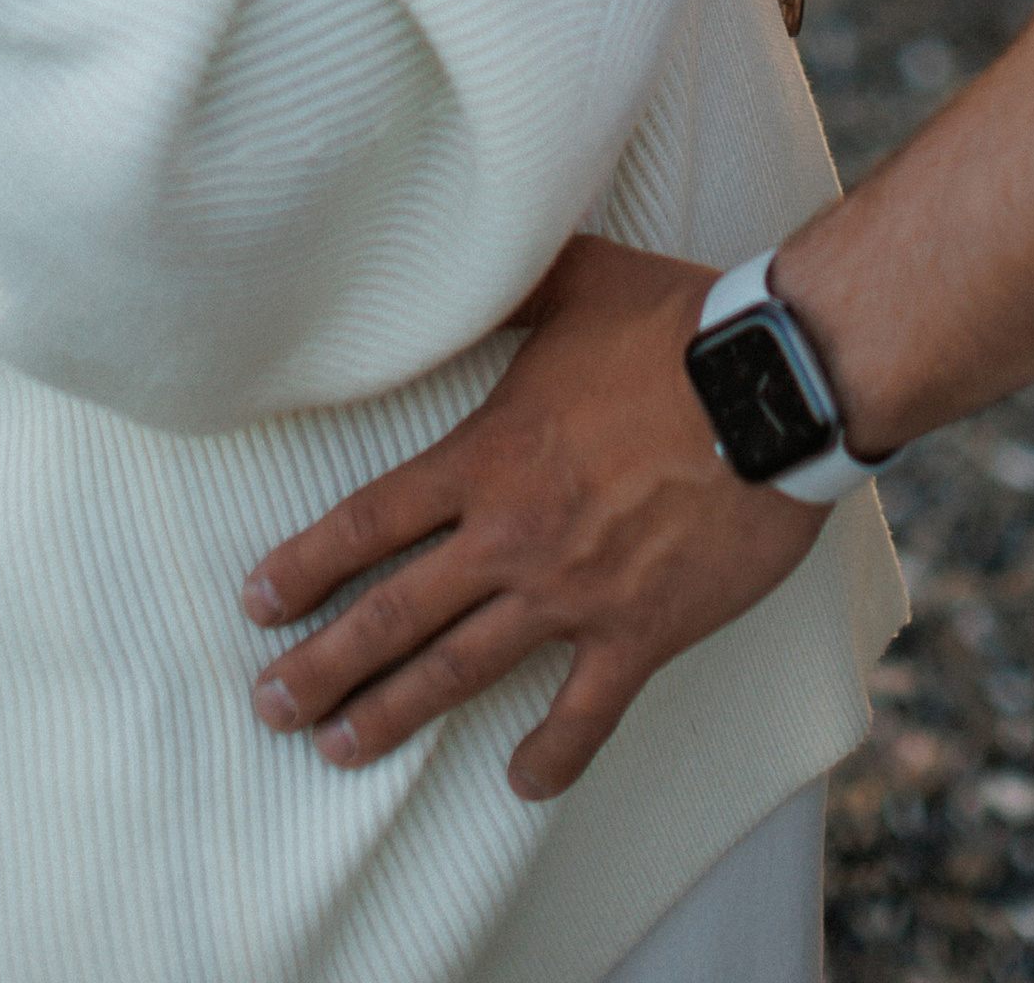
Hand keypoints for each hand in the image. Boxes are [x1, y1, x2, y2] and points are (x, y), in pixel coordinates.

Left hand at [243, 235, 821, 798]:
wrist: (776, 387)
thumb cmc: (678, 327)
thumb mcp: (578, 280)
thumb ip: (512, 283)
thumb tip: (467, 250)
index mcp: (488, 457)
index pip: (370, 522)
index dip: (306, 565)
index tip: (257, 602)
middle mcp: (514, 535)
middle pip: (394, 614)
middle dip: (323, 666)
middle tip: (271, 708)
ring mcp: (574, 594)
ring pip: (461, 670)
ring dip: (393, 715)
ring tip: (339, 751)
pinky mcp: (640, 633)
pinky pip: (584, 714)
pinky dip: (551, 755)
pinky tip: (520, 782)